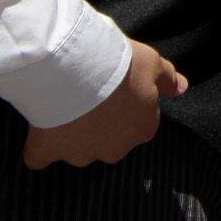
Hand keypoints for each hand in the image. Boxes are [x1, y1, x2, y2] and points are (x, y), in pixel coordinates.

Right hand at [22, 39, 185, 168]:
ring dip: (71, 134)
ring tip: (64, 104)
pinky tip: (39, 132)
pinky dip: (39, 149)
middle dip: (101, 125)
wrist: (75, 66)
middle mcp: (114, 150)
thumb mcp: (152, 62)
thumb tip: (181, 88)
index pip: (139, 124)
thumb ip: (168, 78)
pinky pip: (40, 158)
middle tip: (90, 95)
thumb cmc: (119, 63)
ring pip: (78, 150)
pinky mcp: (49, 152)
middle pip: (109, 142)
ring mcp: (79, 154)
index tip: (116, 88)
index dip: (127, 105)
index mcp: (143, 129)